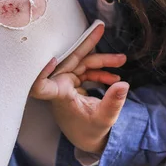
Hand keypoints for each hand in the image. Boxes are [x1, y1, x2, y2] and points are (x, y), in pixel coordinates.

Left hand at [30, 24, 128, 153]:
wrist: (89, 137)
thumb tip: (124, 84)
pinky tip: (115, 77)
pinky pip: (85, 70)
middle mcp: (60, 86)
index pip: (41, 85)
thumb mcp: (105, 119)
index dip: (41, 72)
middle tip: (100, 28)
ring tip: (122, 60)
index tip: (50, 58)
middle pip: (69, 60)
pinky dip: (100, 71)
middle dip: (86, 44)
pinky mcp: (72, 83)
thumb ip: (113, 102)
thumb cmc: (90, 131)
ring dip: (102, 61)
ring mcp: (66, 83)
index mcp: (60, 96)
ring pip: (81, 62)